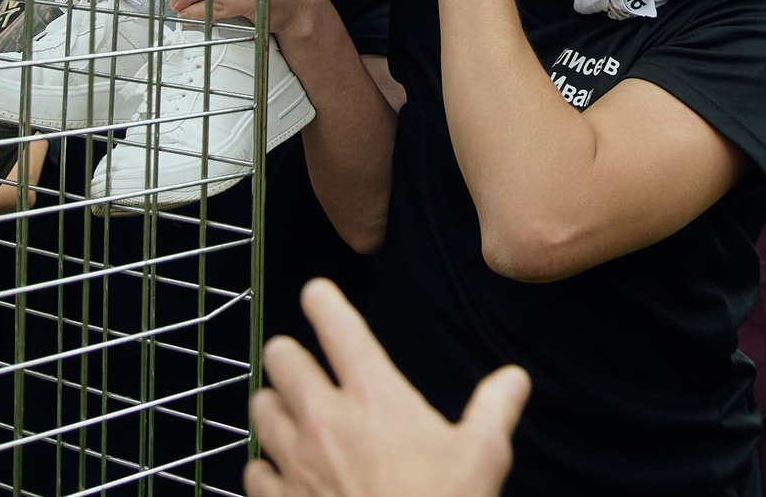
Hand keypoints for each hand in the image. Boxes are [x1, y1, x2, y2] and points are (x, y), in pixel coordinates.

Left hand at [244, 279, 525, 496]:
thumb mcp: (482, 456)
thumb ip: (495, 409)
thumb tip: (514, 380)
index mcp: (374, 396)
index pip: (336, 324)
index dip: (322, 299)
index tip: (318, 294)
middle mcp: (324, 419)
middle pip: (279, 357)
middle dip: (289, 355)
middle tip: (304, 364)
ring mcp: (294, 460)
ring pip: (258, 407)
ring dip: (273, 406)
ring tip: (290, 414)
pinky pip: (252, 467)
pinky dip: (264, 465)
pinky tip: (283, 472)